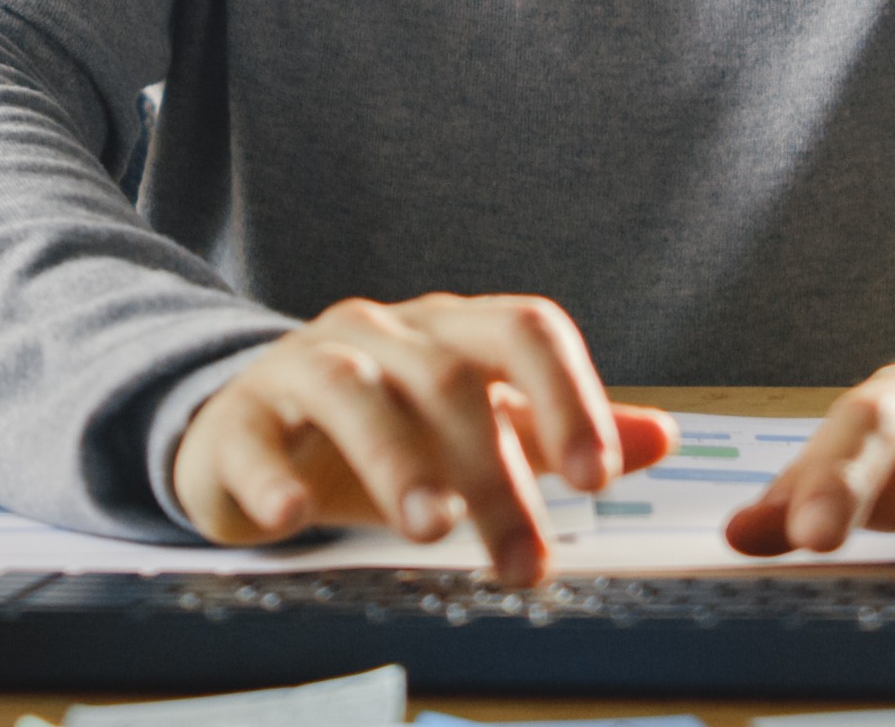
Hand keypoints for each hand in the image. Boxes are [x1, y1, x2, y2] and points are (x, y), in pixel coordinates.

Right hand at [170, 294, 680, 588]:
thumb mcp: (472, 426)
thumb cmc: (381, 432)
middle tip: (524, 563)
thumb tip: (661, 438)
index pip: (523, 330)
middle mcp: (379, 335)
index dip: (568, 396)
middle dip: (492, 474)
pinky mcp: (233, 419)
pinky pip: (251, 439)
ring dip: (396, 459)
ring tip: (430, 526)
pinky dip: (274, 476)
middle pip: (447, 381)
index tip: (599, 479)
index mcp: (449, 332)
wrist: (245, 430)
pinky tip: (295, 516)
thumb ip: (556, 433)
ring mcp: (301, 368)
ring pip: (353, 393)